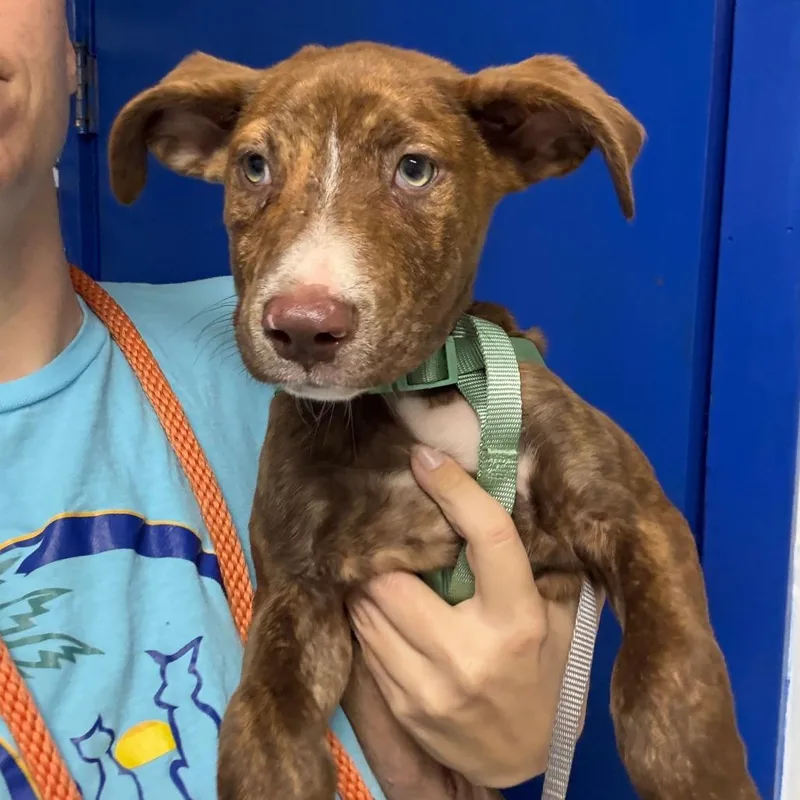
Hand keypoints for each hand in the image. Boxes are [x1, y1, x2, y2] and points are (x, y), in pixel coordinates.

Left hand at [347, 445, 601, 788]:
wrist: (523, 757)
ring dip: (367, 583)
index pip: (488, 538)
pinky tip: (377, 609)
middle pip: (397, 579)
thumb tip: (500, 491)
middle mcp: (470, 654)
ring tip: (375, 566)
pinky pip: (365, 645)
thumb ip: (531, 564)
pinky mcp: (404, 708)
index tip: (424, 457)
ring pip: (369, 611)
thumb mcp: (555, 616)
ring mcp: (430, 687)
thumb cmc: (541, 671)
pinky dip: (366, 619)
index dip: (456, 490)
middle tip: (383, 529)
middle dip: (386, 553)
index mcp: (517, 620)